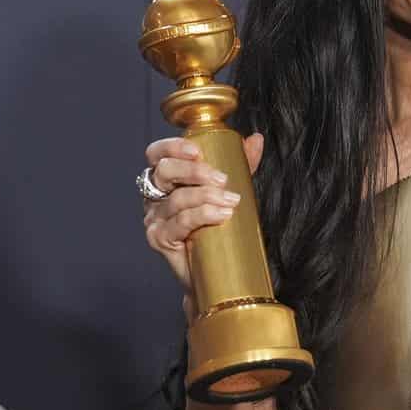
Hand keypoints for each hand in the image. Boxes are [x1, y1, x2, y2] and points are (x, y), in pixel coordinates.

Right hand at [141, 132, 265, 323]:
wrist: (218, 270)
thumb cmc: (219, 226)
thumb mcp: (231, 188)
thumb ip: (241, 164)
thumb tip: (256, 139)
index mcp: (166, 180)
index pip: (157, 154)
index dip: (173, 147)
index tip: (198, 152)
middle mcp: (154, 196)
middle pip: (163, 172)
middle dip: (194, 172)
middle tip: (222, 179)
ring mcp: (154, 218)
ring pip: (176, 199)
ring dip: (206, 197)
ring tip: (232, 201)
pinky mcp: (159, 238)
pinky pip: (180, 222)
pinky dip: (203, 215)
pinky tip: (222, 215)